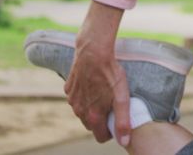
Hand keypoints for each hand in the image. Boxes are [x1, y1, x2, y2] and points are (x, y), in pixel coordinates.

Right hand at [64, 1, 131, 146]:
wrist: (93, 51)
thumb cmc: (110, 73)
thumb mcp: (122, 97)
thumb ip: (123, 121)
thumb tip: (124, 142)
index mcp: (93, 116)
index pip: (101, 137)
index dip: (111, 130)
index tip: (117, 118)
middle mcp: (79, 111)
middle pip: (92, 125)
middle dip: (101, 119)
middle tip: (111, 103)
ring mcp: (72, 100)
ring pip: (83, 112)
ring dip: (92, 107)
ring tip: (103, 91)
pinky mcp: (68, 89)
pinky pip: (76, 99)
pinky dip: (84, 95)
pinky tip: (93, 84)